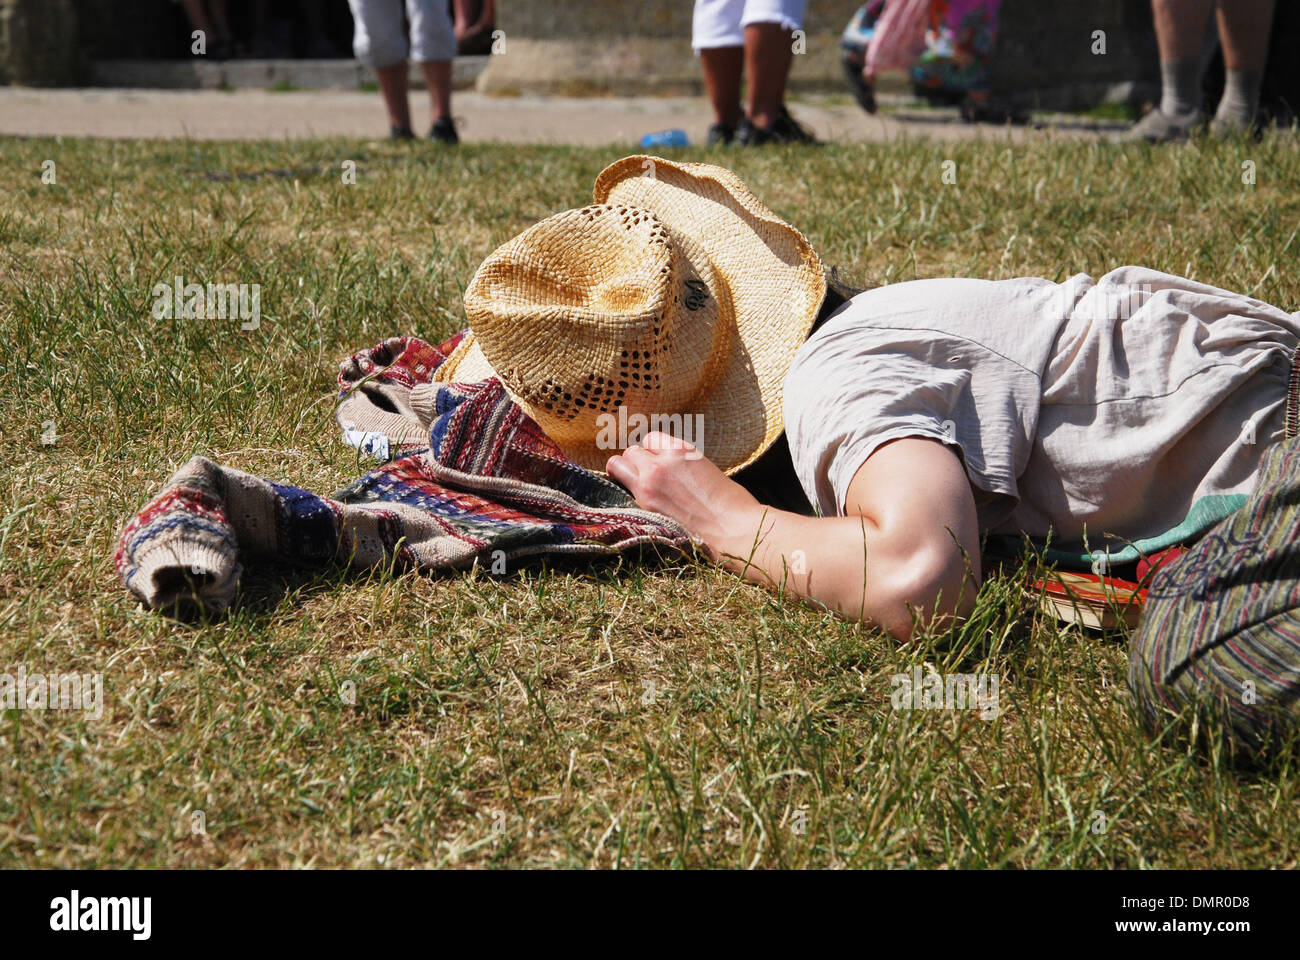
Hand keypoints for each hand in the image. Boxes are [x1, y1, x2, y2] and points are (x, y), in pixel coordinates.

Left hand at [605, 431, 763, 559]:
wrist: (733, 530)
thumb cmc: (731, 503)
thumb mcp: (707, 469)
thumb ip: (683, 465)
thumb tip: (671, 471)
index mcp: (682, 450)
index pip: (651, 439)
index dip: (653, 451)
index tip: (658, 462)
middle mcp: (663, 461)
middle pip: (632, 451)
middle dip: (637, 462)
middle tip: (645, 477)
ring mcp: (650, 482)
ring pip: (618, 465)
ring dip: (623, 472)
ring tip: (634, 485)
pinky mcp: (645, 505)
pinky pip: (623, 489)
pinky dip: (627, 492)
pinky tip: (639, 502)